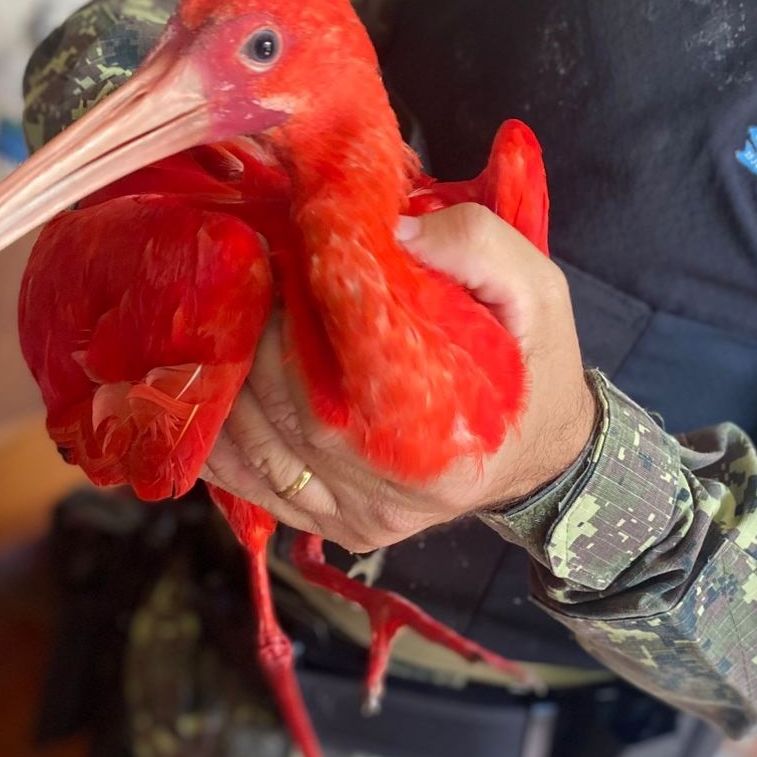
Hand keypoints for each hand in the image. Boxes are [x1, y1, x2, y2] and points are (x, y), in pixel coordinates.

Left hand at [201, 204, 597, 553]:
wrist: (544, 446)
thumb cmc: (536, 366)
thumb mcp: (539, 292)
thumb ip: (478, 247)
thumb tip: (389, 231)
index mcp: (447, 447)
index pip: (346, 372)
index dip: (303, 307)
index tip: (290, 254)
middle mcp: (396, 496)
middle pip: (287, 406)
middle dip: (257, 332)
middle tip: (251, 273)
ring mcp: (359, 518)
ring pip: (256, 443)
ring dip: (227, 373)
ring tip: (229, 315)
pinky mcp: (334, 525)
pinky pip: (250, 482)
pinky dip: (219, 432)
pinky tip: (212, 385)